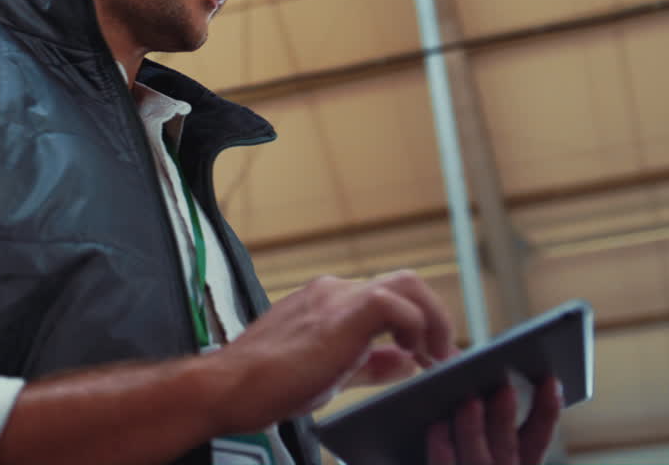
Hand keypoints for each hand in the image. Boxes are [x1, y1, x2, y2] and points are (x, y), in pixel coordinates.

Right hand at [206, 270, 454, 432]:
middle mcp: (333, 292)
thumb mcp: (331, 373)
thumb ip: (370, 364)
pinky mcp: (340, 313)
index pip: (389, 298)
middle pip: (406, 282)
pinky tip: (411, 356)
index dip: (418, 325)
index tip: (429, 357)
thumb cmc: (266, 384)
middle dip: (433, 317)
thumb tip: (406, 362)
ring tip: (434, 356)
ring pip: (408, 283)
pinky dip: (415, 327)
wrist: (229, 386)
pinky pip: (395, 302)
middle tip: (439, 357)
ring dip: (432, 319)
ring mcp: (336, 298)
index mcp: (327, 302)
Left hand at [427, 376, 562, 464]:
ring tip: (471, 401)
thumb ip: (476, 401)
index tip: (550, 380)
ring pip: (477, 457)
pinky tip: (437, 423)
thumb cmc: (445, 444)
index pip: (538, 438)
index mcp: (514, 461)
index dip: (547, 412)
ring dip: (474, 429)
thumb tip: (466, 359)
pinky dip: (442, 446)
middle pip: (506, 446)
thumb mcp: (470, 430)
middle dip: (505, 417)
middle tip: (505, 388)